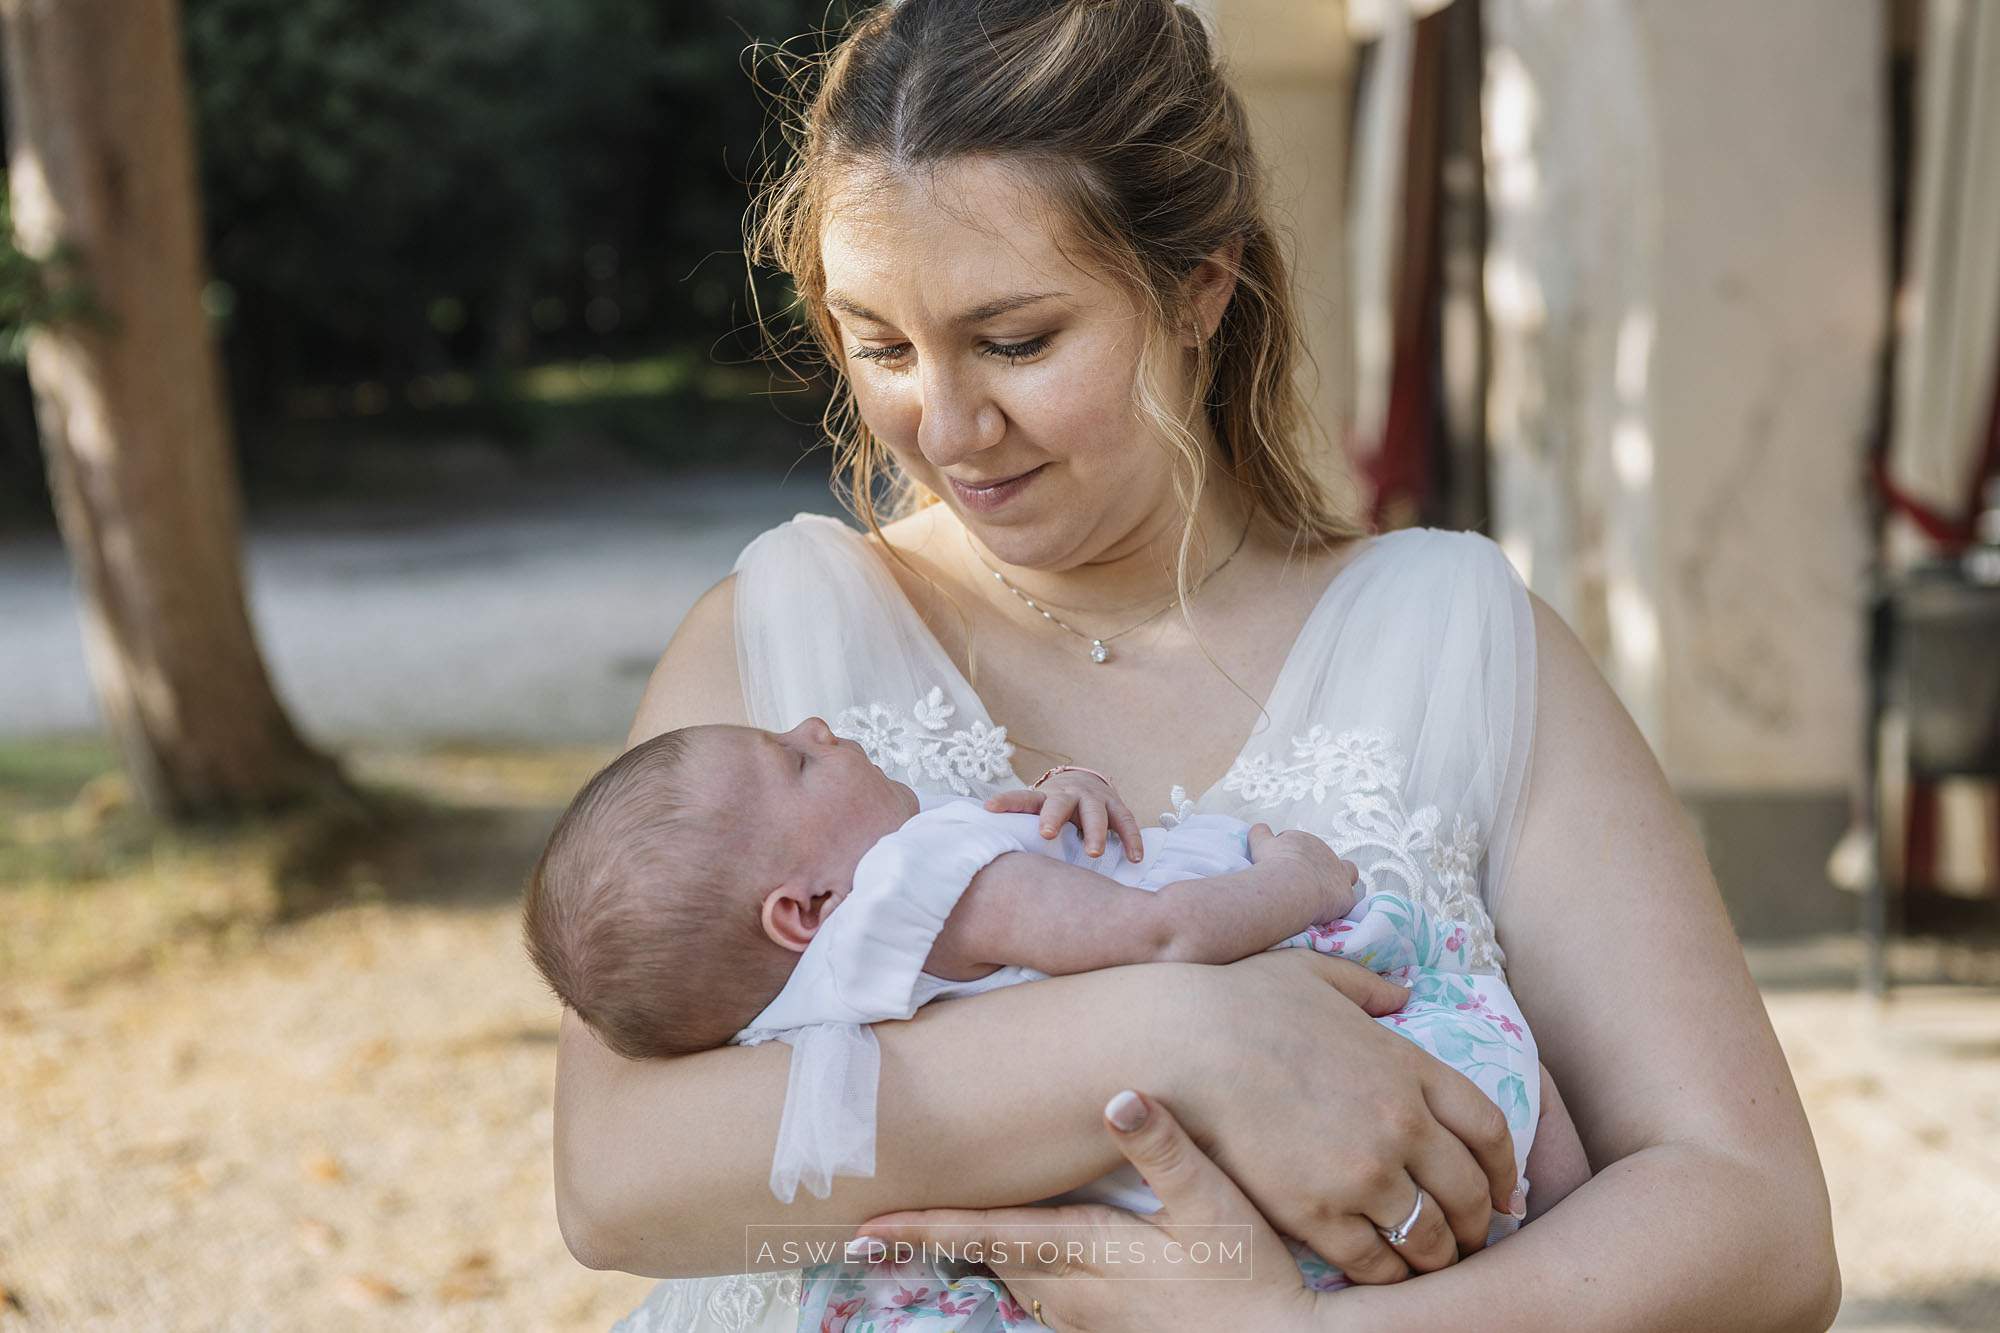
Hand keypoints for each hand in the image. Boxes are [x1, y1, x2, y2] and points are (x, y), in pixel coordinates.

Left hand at [859, 1091, 1315, 1331]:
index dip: (922, 1227)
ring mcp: (1091, 1324)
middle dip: (946, 1235)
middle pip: (991, 1257)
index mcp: (1086, 1249)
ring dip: (990, 1255)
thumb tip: (1118, 1093)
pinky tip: (1043, 1266)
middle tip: (896, 1214)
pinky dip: (1031, 1281)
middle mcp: (1074, 1292)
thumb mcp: (1214, 1205)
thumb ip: (1165, 1148)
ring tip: (957, 1228)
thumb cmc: (1251, 1280)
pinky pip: (1052, 1307)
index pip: (985, 1233)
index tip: (865, 1227)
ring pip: (1019, 1283)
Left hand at [986, 772, 1143, 861]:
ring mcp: (1094, 798)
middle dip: (1052, 816)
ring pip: (1095, 812)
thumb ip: (1023, 831)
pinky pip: (1125, 822)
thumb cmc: (1055, 810)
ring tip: (1093, 853)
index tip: (989, 807)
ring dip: (1094, 831)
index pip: (1022, 798)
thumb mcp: (1039, 814)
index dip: (1006, 802)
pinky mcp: (1116, 806)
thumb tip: (996, 861)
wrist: (1085, 784)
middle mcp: (1068, 795)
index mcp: (1045, 798)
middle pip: (1059, 803)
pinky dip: (1131, 839)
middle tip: (1046, 833)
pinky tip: (1134, 858)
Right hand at [1160, 951, 1516, 1283]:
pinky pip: (1374, 1261)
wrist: (1183, 1044)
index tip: (1502, 1191)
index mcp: (1407, 1066)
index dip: (1503, 1169)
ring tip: (1430, 1265)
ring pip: (1427, 1236)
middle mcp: (1401, 1123)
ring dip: (1437, 1257)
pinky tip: (1383, 1275)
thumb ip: (1369, 987)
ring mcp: (1363, 1172)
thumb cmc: (1239, 1002)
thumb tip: (1400, 992)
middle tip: (1471, 1240)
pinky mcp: (1318, 1211)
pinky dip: (1387, 1276)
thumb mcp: (1315, 973)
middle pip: (1468, 1192)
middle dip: (1478, 1224)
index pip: (1487, 1128)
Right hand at [1247, 823, 1358, 922]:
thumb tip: (1260, 828)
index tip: (1285, 868)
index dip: (1295, 857)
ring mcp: (1340, 876)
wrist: (1290, 883)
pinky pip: (1345, 901)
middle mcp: (1327, 855)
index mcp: (1307, 842)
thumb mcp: (1261, 843)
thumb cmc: (1274, 863)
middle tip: (1301, 884)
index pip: (1303, 845)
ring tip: (1321, 897)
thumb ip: (1260, 833)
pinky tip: (1323, 914)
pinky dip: (1336, 907)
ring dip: (1336, 883)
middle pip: (1326, 858)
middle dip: (1317, 868)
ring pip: (1347, 874)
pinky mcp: (1346, 897)